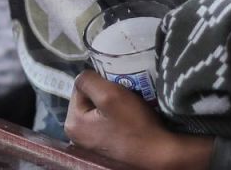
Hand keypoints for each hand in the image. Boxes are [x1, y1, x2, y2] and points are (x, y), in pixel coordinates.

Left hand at [66, 70, 213, 169]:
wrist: (159, 153)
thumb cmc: (134, 124)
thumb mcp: (109, 94)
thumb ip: (88, 80)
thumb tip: (83, 77)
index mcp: (72, 124)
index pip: (80, 88)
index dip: (99, 82)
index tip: (116, 87)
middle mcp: (77, 135)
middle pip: (89, 98)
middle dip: (105, 92)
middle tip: (124, 94)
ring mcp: (91, 141)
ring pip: (99, 108)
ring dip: (113, 102)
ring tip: (129, 103)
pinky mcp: (106, 143)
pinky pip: (108, 120)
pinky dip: (118, 114)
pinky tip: (130, 115)